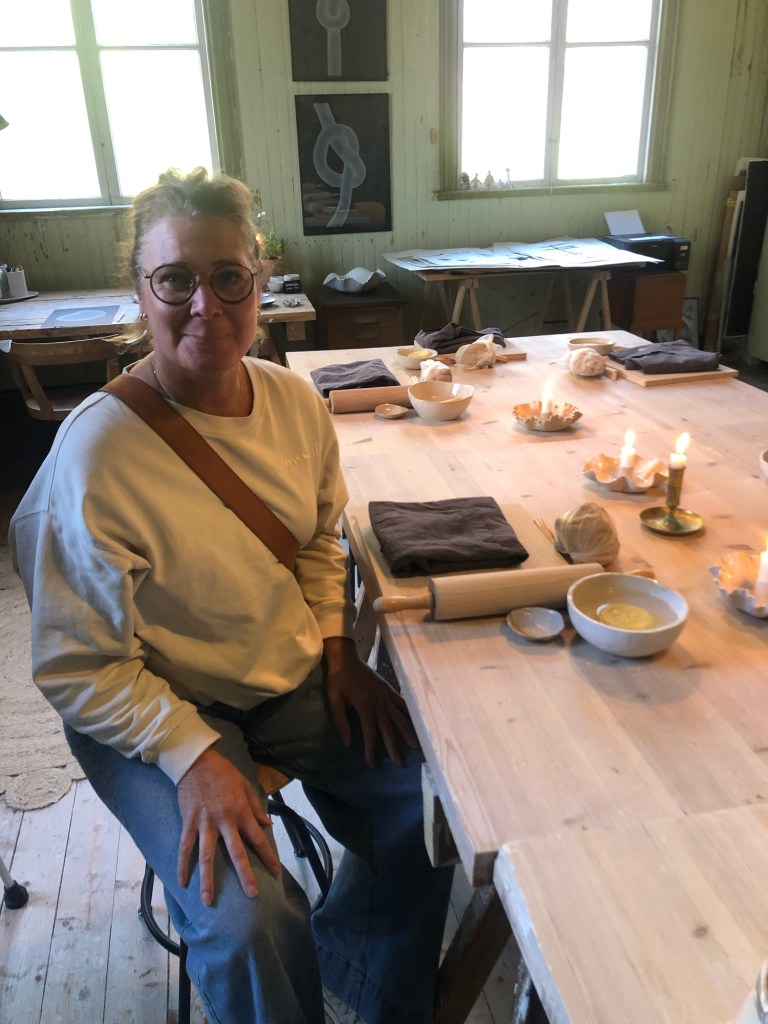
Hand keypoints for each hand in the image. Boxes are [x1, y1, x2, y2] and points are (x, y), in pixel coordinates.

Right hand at [176, 747, 279, 905]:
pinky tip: (182, 882)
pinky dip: (183, 864)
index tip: (276, 873)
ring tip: (208, 900)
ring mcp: (205, 823)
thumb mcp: (246, 786)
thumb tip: (268, 824)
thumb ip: (256, 807)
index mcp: (242, 812)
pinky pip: (185, 847)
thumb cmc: (224, 773)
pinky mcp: (189, 822)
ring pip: (207, 856)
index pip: (259, 838)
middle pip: (237, 852)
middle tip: (252, 895)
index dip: (268, 857)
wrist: (197, 761)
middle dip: (245, 875)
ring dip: (208, 879)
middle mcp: (225, 820)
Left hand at [323, 637, 418, 766]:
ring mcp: (385, 694)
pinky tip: (415, 719)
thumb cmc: (338, 678)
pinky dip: (408, 711)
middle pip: (388, 728)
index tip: (371, 763)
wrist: (345, 657)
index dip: (371, 749)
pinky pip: (400, 701)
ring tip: (415, 745)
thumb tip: (347, 743)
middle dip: (393, 746)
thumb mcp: (334, 699)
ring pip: (398, 716)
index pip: (370, 732)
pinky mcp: (387, 688)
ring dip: (407, 731)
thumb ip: (341, 721)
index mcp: (364, 706)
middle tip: (400, 763)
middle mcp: (378, 702)